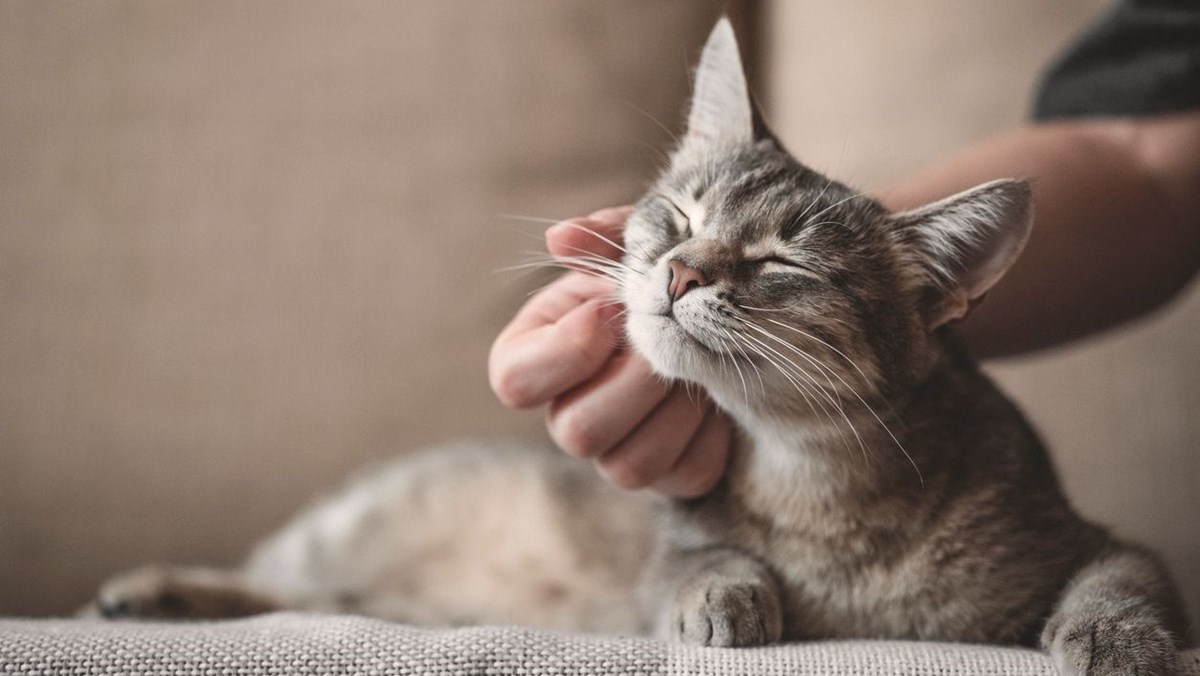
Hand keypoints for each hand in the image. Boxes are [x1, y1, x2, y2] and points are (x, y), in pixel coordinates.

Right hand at [489, 207, 731, 496]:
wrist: (715, 320)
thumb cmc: (655, 279)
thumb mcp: (633, 251)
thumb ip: (603, 240)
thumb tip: (560, 237)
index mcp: (536, 360)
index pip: (514, 382)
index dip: (567, 350)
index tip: (610, 311)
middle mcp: (567, 414)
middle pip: (575, 432)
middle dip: (633, 382)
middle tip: (668, 341)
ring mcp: (615, 452)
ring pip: (628, 466)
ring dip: (674, 409)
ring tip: (698, 366)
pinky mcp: (671, 474)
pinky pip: (685, 475)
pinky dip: (711, 434)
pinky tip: (719, 397)